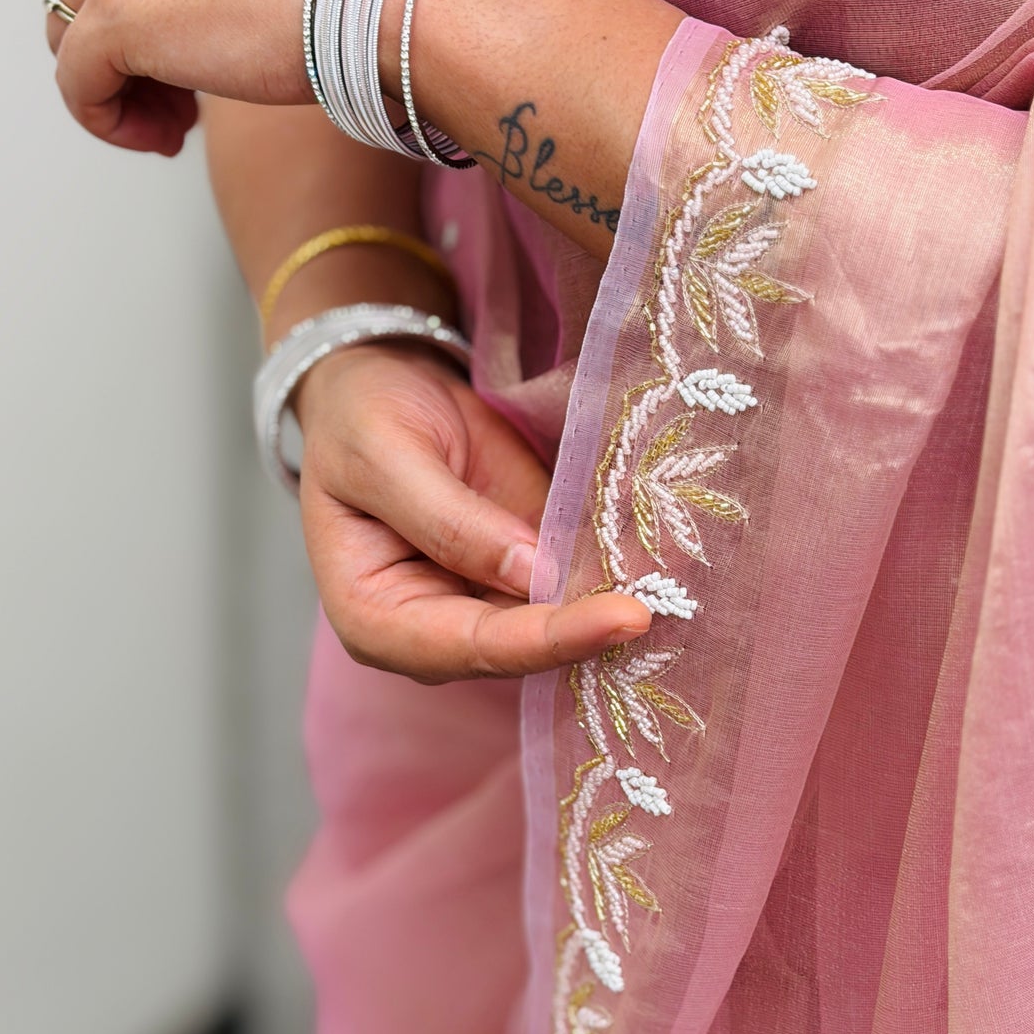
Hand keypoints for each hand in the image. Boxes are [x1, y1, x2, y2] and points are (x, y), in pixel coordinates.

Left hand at [47, 0, 358, 155]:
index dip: (154, 11)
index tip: (198, 54)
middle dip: (132, 51)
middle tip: (185, 102)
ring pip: (75, 35)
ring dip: (122, 88)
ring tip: (176, 126)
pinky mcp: (117, 18)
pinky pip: (78, 82)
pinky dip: (109, 120)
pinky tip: (163, 141)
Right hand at [295, 342, 650, 682]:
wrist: (379, 382)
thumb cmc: (360, 416)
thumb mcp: (383, 453)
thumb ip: (450, 519)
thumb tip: (533, 575)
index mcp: (374, 619)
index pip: (472, 646)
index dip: (550, 638)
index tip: (625, 617)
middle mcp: (431, 632)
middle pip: (521, 651)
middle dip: (589, 631)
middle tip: (663, 605)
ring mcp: (482, 605)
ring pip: (554, 627)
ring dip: (608, 607)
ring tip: (673, 589)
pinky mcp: (523, 574)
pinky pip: (570, 586)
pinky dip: (611, 576)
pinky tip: (659, 562)